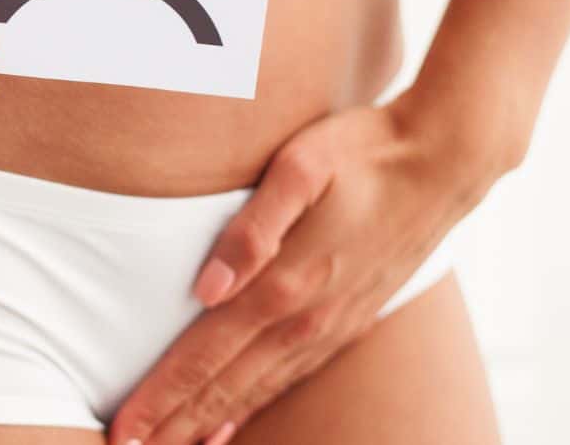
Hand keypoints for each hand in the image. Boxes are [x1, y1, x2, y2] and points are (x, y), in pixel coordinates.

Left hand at [107, 102, 510, 444]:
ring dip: (208, 424)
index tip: (124, 428)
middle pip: (223, 388)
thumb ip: (251, 228)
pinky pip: (289, 380)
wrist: (445, 161)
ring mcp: (331, 326)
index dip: (160, 396)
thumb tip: (205, 288)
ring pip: (255, 391)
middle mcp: (306, 319)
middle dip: (173, 424)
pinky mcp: (349, 321)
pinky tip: (230, 424)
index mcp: (284, 284)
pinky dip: (252, 408)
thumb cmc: (364, 152)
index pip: (204, 356)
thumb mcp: (301, 168)